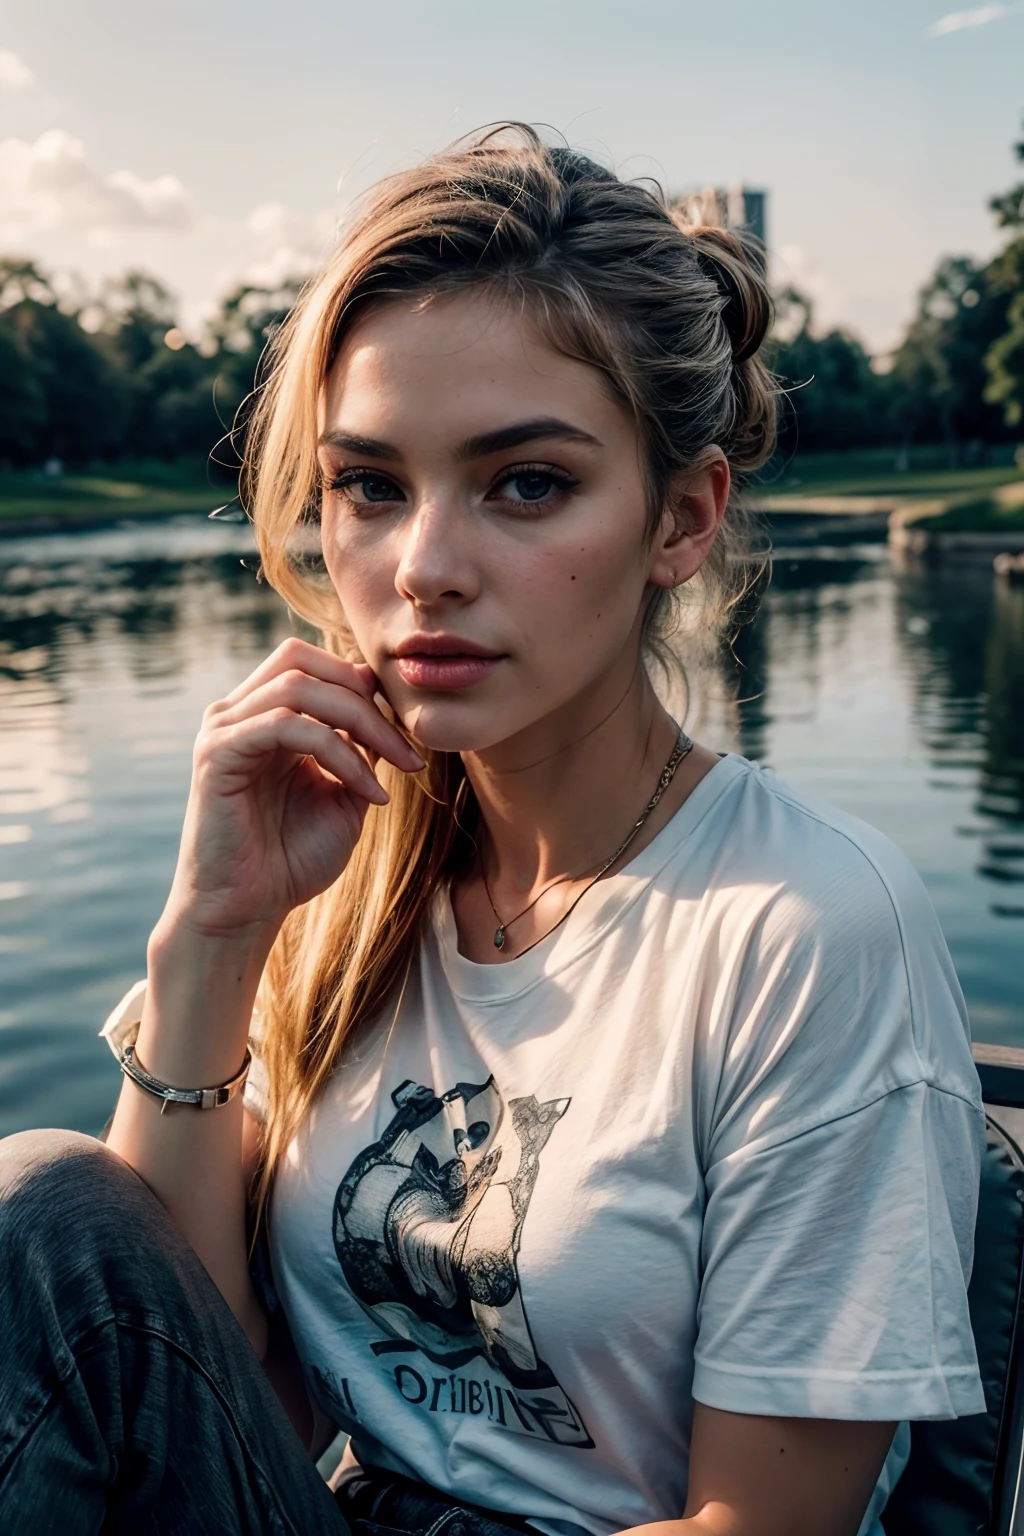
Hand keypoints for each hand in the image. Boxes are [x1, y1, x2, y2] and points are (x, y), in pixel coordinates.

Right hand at [160, 637, 422, 942]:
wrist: (247, 913)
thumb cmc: (291, 859)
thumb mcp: (344, 795)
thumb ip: (359, 748)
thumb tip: (385, 706)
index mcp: (263, 717)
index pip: (312, 664)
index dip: (363, 685)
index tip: (408, 735)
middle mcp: (236, 713)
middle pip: (301, 659)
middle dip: (364, 696)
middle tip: (405, 747)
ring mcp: (222, 730)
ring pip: (297, 686)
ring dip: (360, 721)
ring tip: (398, 766)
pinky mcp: (216, 754)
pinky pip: (284, 726)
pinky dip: (337, 752)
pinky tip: (366, 791)